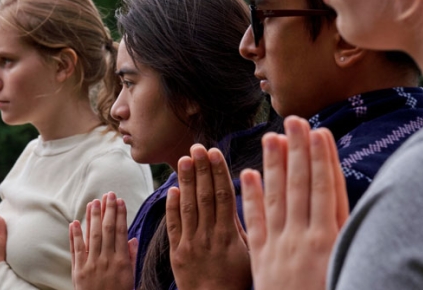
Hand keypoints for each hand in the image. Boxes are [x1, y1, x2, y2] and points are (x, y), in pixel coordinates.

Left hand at [70, 192, 134, 289]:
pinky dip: (75, 235)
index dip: (120, 215)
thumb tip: (132, 238)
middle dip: (108, 210)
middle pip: (107, 230)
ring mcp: (91, 265)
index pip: (121, 232)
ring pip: (92, 236)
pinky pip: (76, 250)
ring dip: (93, 217)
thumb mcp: (130, 277)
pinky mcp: (78, 271)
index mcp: (121, 261)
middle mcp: (106, 260)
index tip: (120, 201)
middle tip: (108, 194)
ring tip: (94, 202)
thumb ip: (131, 257)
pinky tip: (75, 222)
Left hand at [166, 144, 251, 289]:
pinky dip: (172, 207)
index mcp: (229, 235)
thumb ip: (245, 227)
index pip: (222, 196)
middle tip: (196, 147)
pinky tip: (173, 189)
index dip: (217, 172)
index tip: (214, 152)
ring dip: (186, 181)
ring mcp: (191, 244)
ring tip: (183, 159)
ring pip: (188, 207)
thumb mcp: (250, 254)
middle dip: (201, 170)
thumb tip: (248, 199)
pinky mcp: (177, 253)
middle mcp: (209, 236)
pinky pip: (174, 226)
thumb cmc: (237, 282)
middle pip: (204, 196)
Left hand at [240, 116, 348, 289]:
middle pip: (301, 187)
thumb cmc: (331, 289)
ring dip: (274, 165)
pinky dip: (252, 197)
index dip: (322, 160)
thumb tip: (343, 200)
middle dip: (298, 151)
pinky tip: (247, 173)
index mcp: (331, 242)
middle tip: (294, 119)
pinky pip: (256, 224)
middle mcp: (305, 241)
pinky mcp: (263, 260)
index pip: (326, 191)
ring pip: (278, 199)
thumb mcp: (347, 263)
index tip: (320, 132)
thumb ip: (345, 232)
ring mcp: (281, 249)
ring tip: (271, 135)